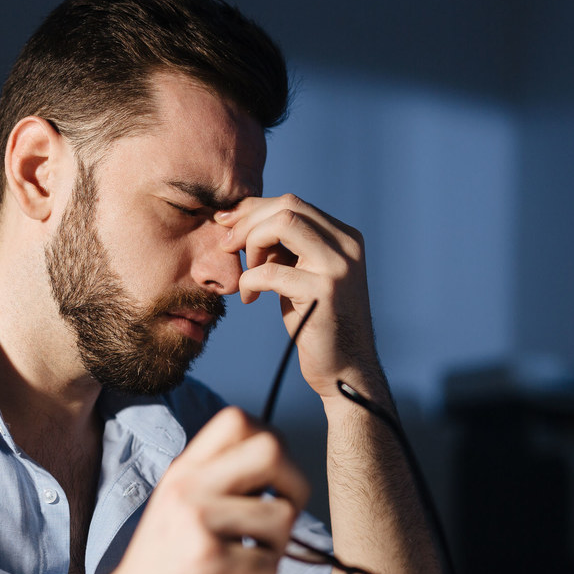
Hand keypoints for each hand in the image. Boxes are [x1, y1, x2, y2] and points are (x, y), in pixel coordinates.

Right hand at [94, 407, 308, 573]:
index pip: (236, 419)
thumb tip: (279, 458)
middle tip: (280, 515)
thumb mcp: (180, 503)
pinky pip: (268, 565)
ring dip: (275, 549)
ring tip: (243, 563)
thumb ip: (219, 477)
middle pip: (271, 450)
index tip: (272, 476)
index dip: (271, 440)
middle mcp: (188, 487)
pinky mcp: (209, 562)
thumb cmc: (165, 563)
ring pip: (282, 516)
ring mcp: (197, 522)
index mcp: (183, 470)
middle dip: (294, 484)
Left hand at [215, 194, 381, 399]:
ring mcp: (338, 267)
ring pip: (283, 224)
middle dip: (248, 222)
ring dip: (251, 244)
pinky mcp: (324, 292)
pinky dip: (250, 281)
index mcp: (344, 237)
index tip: (226, 224)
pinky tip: (250, 299)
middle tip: (227, 247)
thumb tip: (243, 218)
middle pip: (287, 206)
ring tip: (245, 271)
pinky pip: (271, 271)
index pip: (292, 203)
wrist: (345, 369)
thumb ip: (285, 247)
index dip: (253, 209)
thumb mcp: (302, 274)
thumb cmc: (316, 322)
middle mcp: (347, 246)